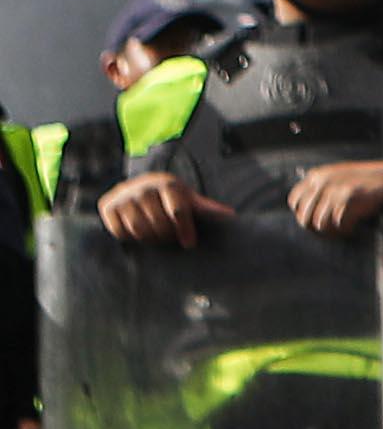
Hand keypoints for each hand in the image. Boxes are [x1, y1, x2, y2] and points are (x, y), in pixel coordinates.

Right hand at [95, 173, 226, 247]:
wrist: (141, 189)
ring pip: (138, 229)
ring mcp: (122, 195)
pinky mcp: (106, 206)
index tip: (189, 244)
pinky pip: (119, 231)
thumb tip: (230, 215)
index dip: (184, 230)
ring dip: (149, 238)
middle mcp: (142, 187)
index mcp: (167, 184)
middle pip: (158, 225)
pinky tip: (137, 231)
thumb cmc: (172, 199)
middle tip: (169, 236)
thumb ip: (207, 208)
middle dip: (166, 235)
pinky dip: (129, 237)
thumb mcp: (191, 200)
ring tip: (155, 234)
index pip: (177, 212)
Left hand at [286, 160, 382, 236]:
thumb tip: (307, 206)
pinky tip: (351, 228)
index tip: (310, 220)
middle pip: (304, 215)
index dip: (301, 213)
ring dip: (330, 230)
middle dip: (313, 227)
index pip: (294, 200)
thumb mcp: (335, 176)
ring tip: (340, 231)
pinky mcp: (348, 198)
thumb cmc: (363, 179)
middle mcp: (321, 182)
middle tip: (326, 231)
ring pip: (319, 222)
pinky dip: (344, 229)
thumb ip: (320, 186)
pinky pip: (338, 222)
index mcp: (315, 176)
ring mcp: (334, 190)